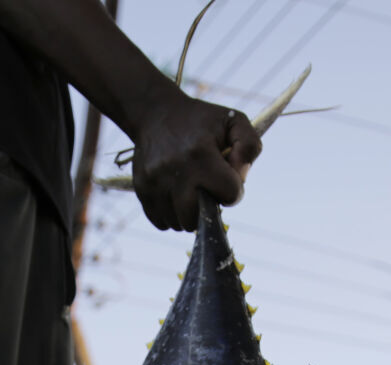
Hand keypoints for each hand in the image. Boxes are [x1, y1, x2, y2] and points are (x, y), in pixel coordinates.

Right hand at [130, 95, 262, 231]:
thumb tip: (240, 179)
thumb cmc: (201, 122)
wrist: (156, 113)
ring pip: (179, 224)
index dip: (233, 189)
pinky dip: (172, 216)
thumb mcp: (233, 121)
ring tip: (191, 192)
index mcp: (201, 154)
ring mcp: (154, 182)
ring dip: (189, 214)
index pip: (230, 194)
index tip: (225, 176)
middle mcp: (175, 170)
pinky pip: (161, 223)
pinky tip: (176, 196)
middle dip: (208, 209)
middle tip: (207, 190)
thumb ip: (249, 147)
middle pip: (197, 218)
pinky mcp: (141, 190)